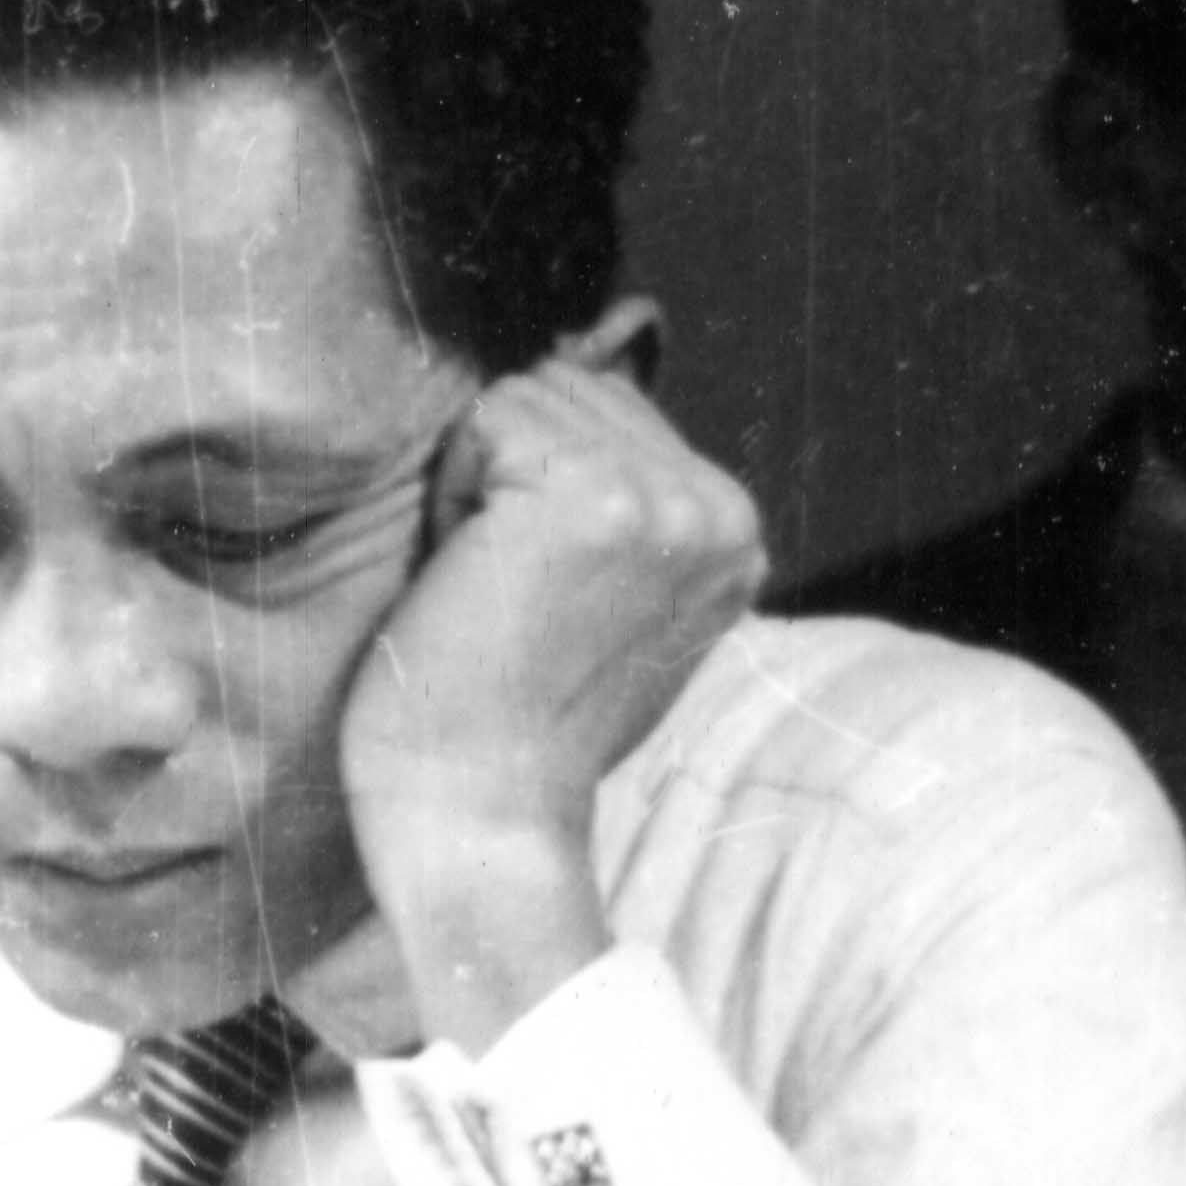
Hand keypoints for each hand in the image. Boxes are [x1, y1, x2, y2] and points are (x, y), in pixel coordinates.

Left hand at [340, 320, 765, 1047]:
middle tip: (510, 596)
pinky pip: (485, 420)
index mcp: (732, 530)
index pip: (605, 413)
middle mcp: (719, 510)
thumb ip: (623, 505)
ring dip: (480, 486)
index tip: (541, 598)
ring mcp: (665, 502)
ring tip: (497, 590)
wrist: (481, 815)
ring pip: (526, 399)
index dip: (535, 493)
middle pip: (567, 391)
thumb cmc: (508, 717)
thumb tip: (585, 370)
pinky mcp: (596, 500)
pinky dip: (453, 494)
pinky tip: (474, 581)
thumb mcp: (604, 600)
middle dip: (509, 479)